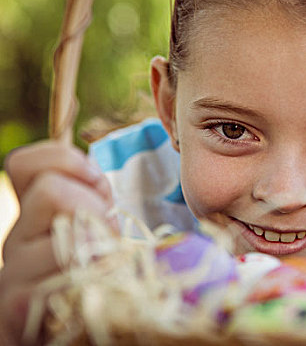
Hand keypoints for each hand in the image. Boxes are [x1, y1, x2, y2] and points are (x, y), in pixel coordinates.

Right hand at [0, 141, 112, 342]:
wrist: (84, 328)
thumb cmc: (95, 273)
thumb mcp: (95, 226)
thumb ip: (91, 197)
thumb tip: (94, 172)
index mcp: (33, 215)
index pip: (24, 164)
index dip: (65, 161)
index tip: (97, 183)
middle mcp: (16, 239)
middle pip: (50, 191)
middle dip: (94, 206)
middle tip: (108, 234)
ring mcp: (14, 273)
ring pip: (64, 231)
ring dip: (101, 244)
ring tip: (107, 264)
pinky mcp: (22, 305)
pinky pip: (65, 273)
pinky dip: (96, 274)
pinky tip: (100, 287)